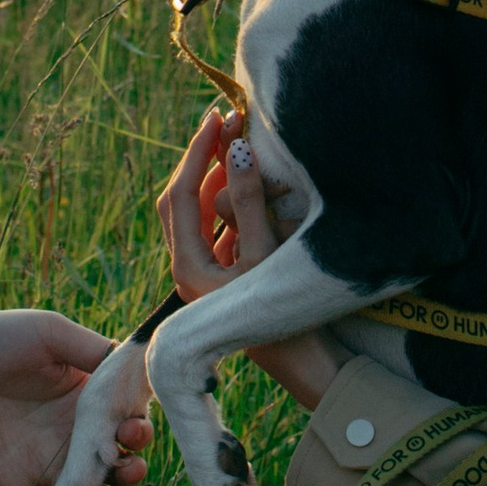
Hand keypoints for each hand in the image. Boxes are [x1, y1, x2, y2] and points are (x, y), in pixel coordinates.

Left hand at [0, 308, 151, 485]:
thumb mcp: (48, 333)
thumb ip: (91, 350)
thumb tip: (137, 366)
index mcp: (84, 399)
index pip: (125, 422)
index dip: (138, 431)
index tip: (134, 431)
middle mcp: (70, 435)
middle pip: (114, 464)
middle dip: (131, 471)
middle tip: (130, 468)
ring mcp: (44, 464)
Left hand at [156, 113, 338, 409]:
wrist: (305, 368)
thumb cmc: (286, 318)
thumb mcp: (268, 255)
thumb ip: (251, 203)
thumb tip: (237, 151)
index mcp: (188, 267)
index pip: (181, 194)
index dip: (198, 152)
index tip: (219, 117)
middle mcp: (188, 270)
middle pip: (183, 199)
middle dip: (204, 158)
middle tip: (230, 121)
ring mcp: (204, 272)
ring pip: (200, 211)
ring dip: (217, 175)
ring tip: (242, 140)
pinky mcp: (223, 274)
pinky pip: (218, 225)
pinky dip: (230, 197)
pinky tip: (252, 177)